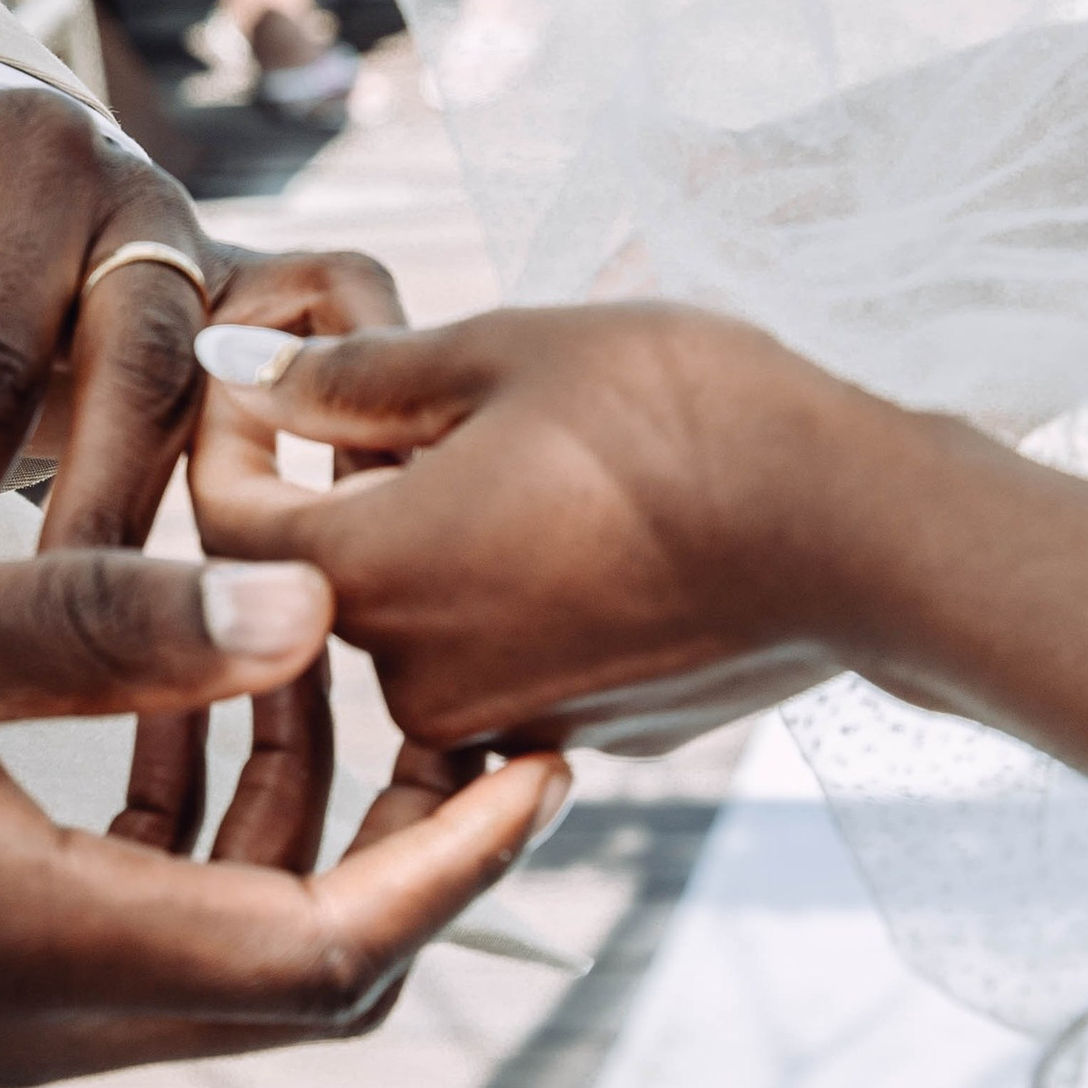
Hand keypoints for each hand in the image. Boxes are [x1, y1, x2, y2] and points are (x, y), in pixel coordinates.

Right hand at [0, 548, 565, 1086]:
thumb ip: (96, 621)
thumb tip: (309, 609)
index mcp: (38, 955)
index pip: (330, 951)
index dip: (463, 862)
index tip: (550, 753)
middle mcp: (31, 1031)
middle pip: (300, 986)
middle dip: (405, 852)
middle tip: (456, 705)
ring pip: (212, 971)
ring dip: (287, 840)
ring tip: (307, 672)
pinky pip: (121, 955)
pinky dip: (185, 853)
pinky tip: (157, 720)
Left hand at [190, 303, 906, 754]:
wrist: (863, 532)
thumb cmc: (681, 418)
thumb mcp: (502, 353)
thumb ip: (353, 375)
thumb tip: (240, 363)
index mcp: (370, 579)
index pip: (224, 523)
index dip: (230, 437)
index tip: (270, 375)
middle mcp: (416, 680)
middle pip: (329, 573)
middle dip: (355, 481)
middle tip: (430, 386)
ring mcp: (507, 722)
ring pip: (425, 615)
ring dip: (443, 533)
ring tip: (533, 441)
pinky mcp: (587, 734)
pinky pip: (512, 654)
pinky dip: (521, 588)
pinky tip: (598, 515)